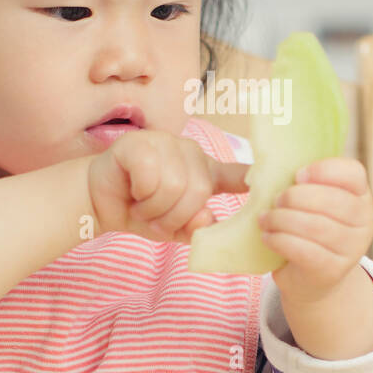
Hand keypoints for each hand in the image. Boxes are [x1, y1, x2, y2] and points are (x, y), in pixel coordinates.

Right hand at [88, 129, 249, 243]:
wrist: (96, 201)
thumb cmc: (138, 211)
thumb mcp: (171, 228)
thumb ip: (193, 229)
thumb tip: (207, 219)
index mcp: (204, 173)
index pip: (236, 174)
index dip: (255, 178)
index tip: (275, 182)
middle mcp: (190, 153)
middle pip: (199, 191)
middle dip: (174, 216)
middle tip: (154, 219)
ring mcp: (166, 143)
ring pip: (175, 186)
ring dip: (153, 209)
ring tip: (141, 206)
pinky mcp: (140, 143)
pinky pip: (151, 176)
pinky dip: (139, 193)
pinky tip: (130, 188)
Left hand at [258, 158, 372, 302]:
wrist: (312, 278)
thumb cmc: (309, 230)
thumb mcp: (313, 203)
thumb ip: (305, 184)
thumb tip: (271, 169)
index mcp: (361, 196)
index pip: (353, 173)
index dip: (325, 170)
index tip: (297, 175)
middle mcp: (365, 221)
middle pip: (333, 201)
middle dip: (296, 197)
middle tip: (276, 200)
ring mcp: (352, 249)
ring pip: (315, 226)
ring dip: (282, 220)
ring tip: (265, 219)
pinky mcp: (333, 271)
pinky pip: (304, 250)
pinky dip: (280, 240)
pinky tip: (267, 237)